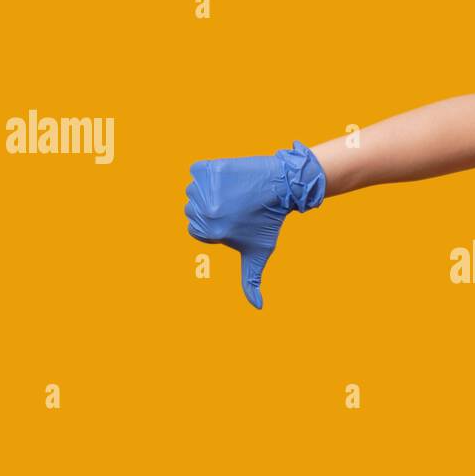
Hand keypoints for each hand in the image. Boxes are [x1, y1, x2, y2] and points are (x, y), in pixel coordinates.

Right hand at [185, 141, 325, 307]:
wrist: (281, 186)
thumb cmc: (268, 222)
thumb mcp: (259, 252)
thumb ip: (251, 281)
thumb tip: (257, 307)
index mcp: (212, 233)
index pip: (196, 230)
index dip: (214, 226)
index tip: (234, 219)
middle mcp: (207, 211)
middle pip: (192, 210)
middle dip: (211, 209)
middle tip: (236, 205)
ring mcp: (207, 188)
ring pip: (194, 190)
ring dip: (209, 190)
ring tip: (233, 192)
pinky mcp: (209, 168)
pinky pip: (196, 171)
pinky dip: (208, 172)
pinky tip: (228, 178)